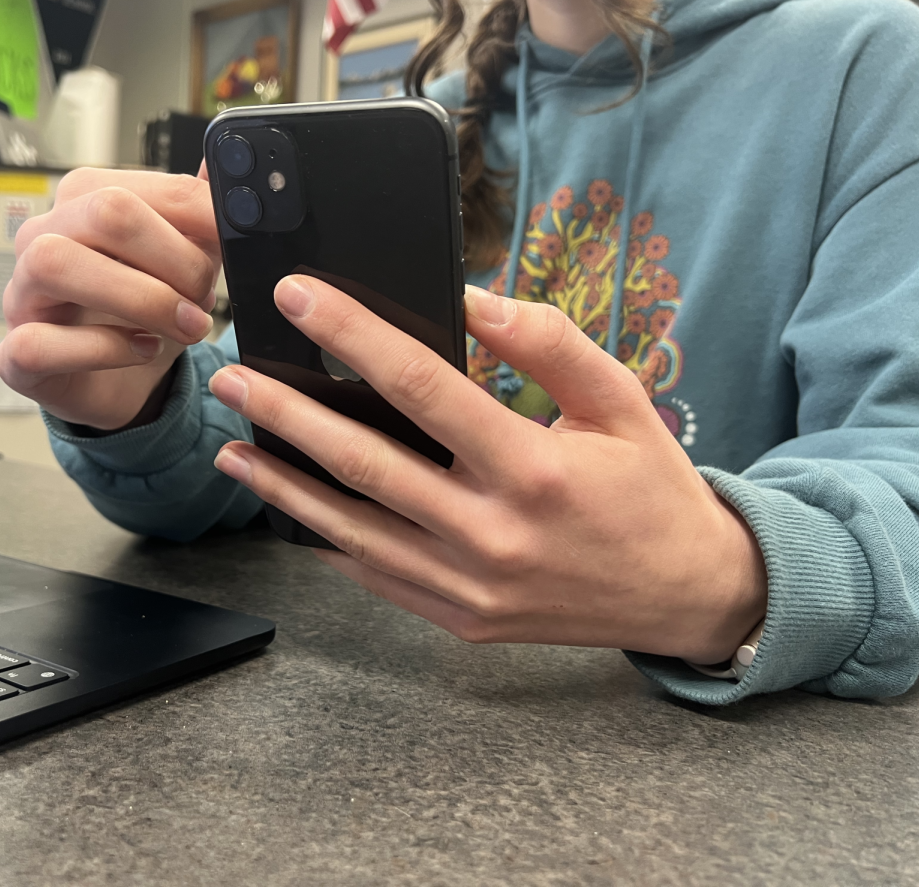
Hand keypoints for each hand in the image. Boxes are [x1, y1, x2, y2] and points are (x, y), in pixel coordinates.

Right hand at [0, 167, 219, 430]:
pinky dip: (105, 349)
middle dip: (173, 257)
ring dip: (141, 298)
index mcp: (84, 202)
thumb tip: (220, 164)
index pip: (137, 185)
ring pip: (56, 263)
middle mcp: (43, 238)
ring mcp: (21, 295)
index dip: (197, 212)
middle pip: (103, 212)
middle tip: (206, 296)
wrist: (126, 385)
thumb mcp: (187, 261)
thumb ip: (199, 215)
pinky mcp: (16, 356)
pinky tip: (143, 350)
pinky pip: (40, 343)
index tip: (235, 240)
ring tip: (186, 326)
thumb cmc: (147, 315)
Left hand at [207, 277, 767, 662]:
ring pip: (353, 530)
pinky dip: (328, 543)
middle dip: (287, 416)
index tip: (300, 299)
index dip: (354, 336)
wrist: (686, 595)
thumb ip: (549, 343)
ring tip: (234, 448)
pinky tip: (292, 512)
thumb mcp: (621, 401)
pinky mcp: (462, 620)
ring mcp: (471, 588)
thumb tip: (471, 300)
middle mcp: (493, 534)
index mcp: (533, 468)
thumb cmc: (651, 490)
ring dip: (285, 486)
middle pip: (364, 464)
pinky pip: (377, 577)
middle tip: (231, 379)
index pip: (422, 387)